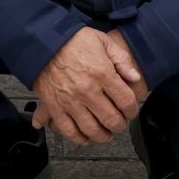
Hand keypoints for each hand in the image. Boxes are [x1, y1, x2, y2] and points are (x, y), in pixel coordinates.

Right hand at [31, 27, 141, 145]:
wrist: (43, 41)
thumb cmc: (72, 40)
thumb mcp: (103, 41)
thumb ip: (121, 60)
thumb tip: (135, 78)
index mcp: (102, 73)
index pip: (126, 101)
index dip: (132, 110)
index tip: (131, 111)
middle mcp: (87, 90)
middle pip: (111, 119)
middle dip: (120, 125)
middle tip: (120, 124)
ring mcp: (70, 101)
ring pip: (91, 130)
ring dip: (102, 136)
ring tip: (106, 134)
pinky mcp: (54, 107)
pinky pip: (68, 130)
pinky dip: (78, 138)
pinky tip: (85, 138)